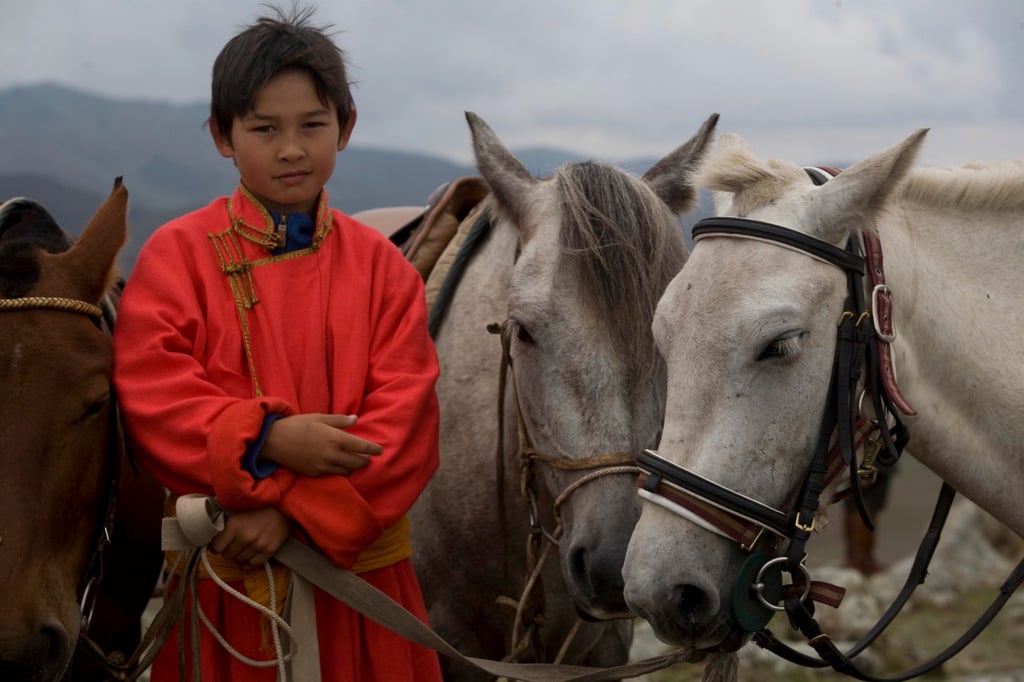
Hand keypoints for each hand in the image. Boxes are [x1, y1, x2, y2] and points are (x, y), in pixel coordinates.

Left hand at [208, 506, 291, 566]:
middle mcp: (245, 537)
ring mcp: (258, 545)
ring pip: (239, 561)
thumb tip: (211, 532)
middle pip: (227, 555)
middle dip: (227, 550)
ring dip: (238, 556)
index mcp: (234, 525)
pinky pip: (254, 564)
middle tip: (231, 544)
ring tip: (242, 548)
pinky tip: (248, 556)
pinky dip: (249, 562)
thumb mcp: (237, 508)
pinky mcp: (270, 550)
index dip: (215, 546)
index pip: (215, 547)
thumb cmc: (258, 505)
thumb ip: (224, 521)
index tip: (217, 545)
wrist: (283, 504)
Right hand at [261, 413, 382, 476]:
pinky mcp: (314, 473)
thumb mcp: (319, 418)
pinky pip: (333, 474)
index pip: (361, 446)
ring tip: (355, 462)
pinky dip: (340, 471)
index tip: (380, 450)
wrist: (273, 441)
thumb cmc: (296, 425)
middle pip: (357, 462)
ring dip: (353, 467)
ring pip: (346, 471)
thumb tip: (355, 419)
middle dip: (365, 460)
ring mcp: (323, 465)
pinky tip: (339, 466)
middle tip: (367, 457)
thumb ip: (339, 421)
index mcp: (334, 438)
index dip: (373, 449)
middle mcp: (331, 454)